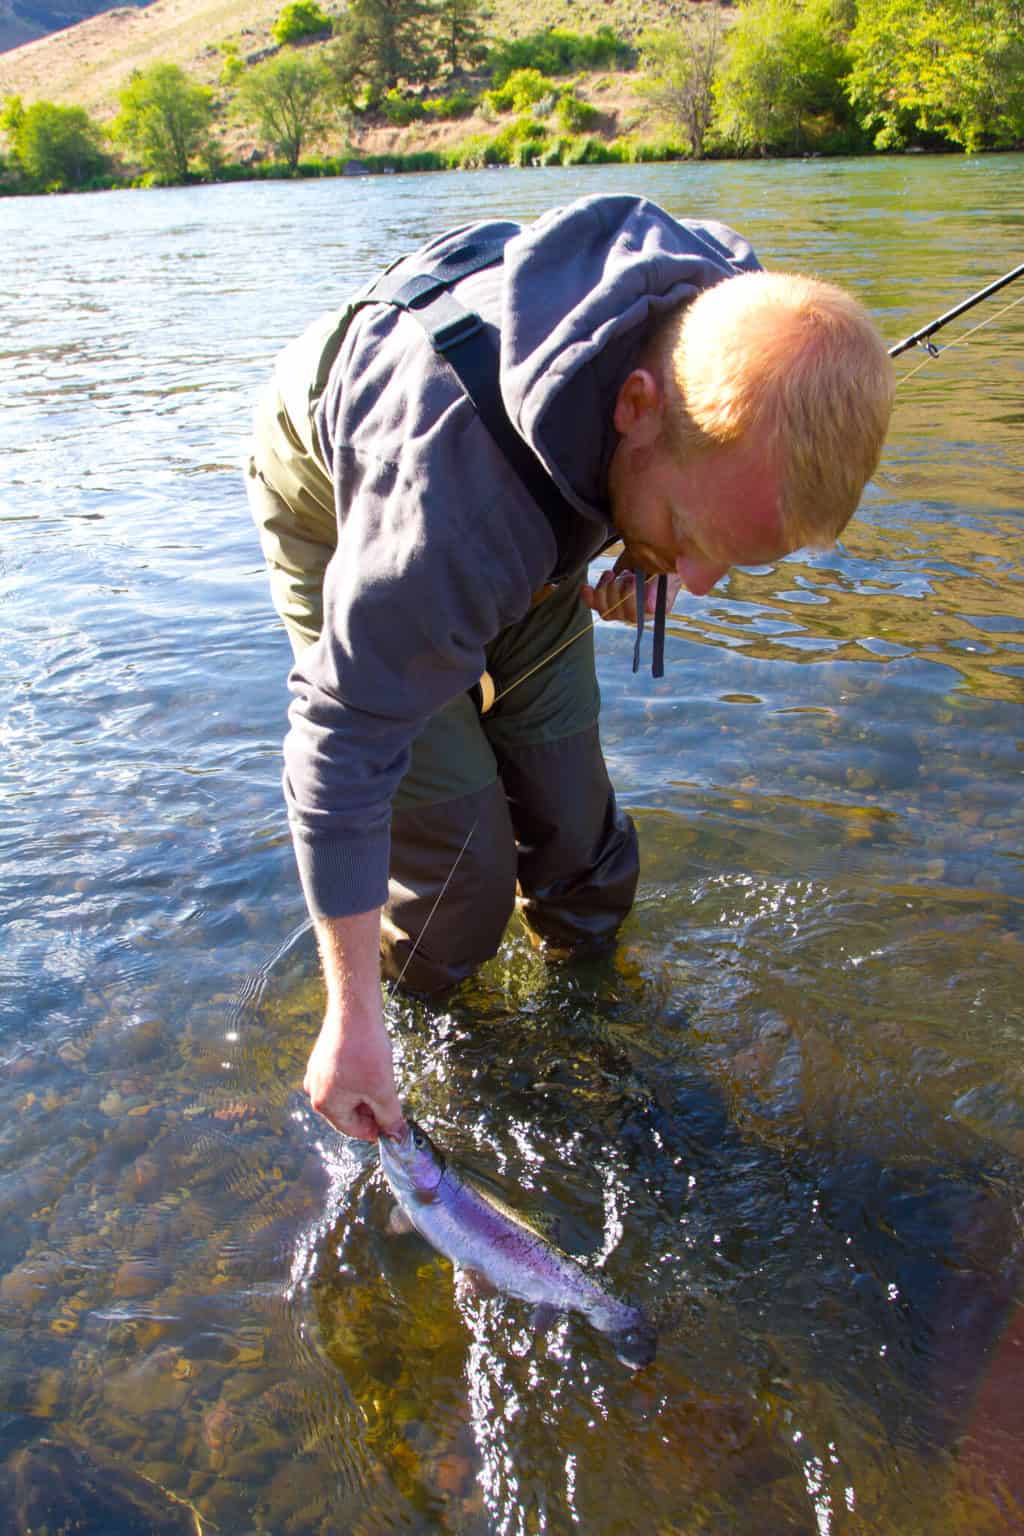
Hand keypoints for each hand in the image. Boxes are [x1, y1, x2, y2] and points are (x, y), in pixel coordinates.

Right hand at [303, 1004, 404, 1141]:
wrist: (354, 1010)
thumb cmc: (366, 1051)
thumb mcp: (383, 1090)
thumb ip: (390, 1118)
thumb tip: (397, 1137)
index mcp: (325, 1104)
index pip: (353, 1129)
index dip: (376, 1129)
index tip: (393, 1125)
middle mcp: (314, 1091)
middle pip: (347, 1112)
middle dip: (370, 1110)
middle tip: (391, 1100)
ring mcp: (315, 1072)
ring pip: (346, 1094)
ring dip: (365, 1093)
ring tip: (382, 1079)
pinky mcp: (321, 1057)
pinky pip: (340, 1077)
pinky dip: (357, 1078)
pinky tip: (371, 1066)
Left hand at [581, 562, 681, 625]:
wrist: (647, 550)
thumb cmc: (662, 562)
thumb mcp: (666, 571)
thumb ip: (659, 588)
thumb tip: (650, 608)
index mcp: (654, 609)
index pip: (635, 615)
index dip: (630, 598)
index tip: (633, 579)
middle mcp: (637, 612)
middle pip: (618, 613)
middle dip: (618, 589)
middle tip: (627, 574)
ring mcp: (621, 608)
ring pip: (606, 611)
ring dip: (605, 589)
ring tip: (613, 574)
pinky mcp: (608, 600)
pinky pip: (594, 606)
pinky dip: (589, 597)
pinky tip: (586, 588)